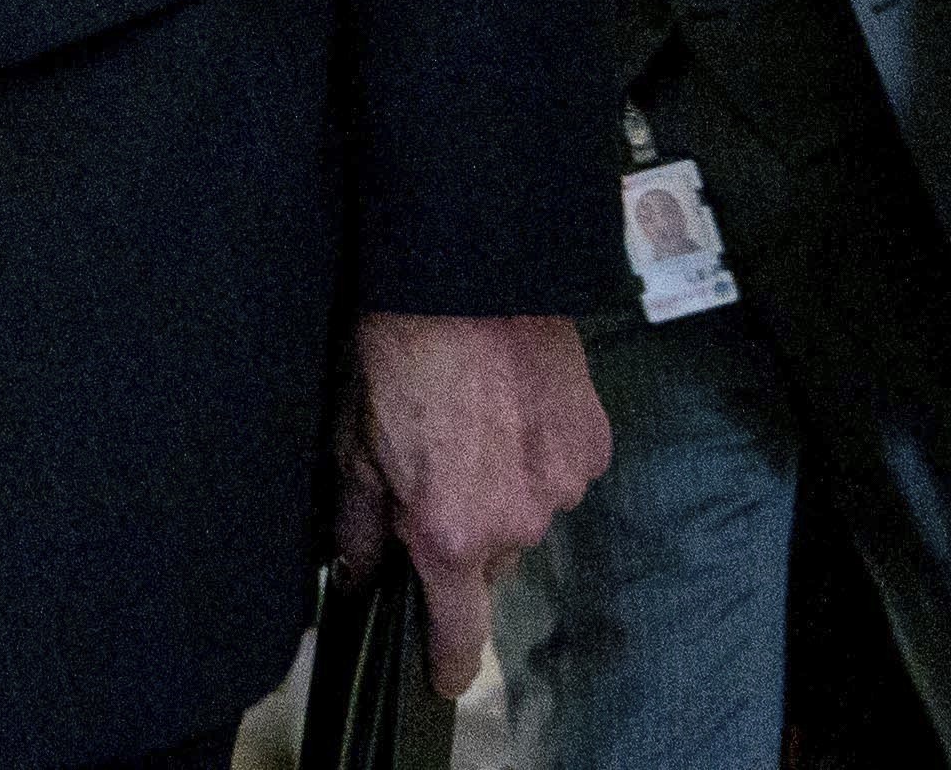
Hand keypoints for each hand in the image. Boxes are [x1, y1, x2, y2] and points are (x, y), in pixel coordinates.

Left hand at [338, 312, 609, 697]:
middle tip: (438, 476)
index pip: (460, 633)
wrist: (469, 277)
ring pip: (530, 516)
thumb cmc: (400, 356)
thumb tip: (358, 575)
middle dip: (465, 538)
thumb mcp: (356, 445)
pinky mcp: (593, 445)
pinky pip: (562, 472)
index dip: (446, 659)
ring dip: (506, 492)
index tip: (441, 672)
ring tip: (477, 427)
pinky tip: (512, 408)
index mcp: (451, 535)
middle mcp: (517, 525)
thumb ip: (360, 525)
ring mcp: (563, 486)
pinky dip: (540, 454)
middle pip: (491, 564)